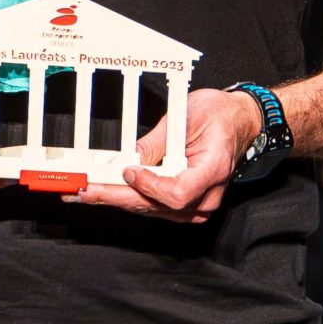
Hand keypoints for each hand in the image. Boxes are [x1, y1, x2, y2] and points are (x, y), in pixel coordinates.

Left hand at [65, 86, 261, 221]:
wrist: (238, 121)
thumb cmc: (218, 115)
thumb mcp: (185, 116)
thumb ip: (156, 142)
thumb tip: (127, 159)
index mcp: (213, 171)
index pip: (177, 191)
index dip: (149, 186)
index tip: (127, 171)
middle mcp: (206, 196)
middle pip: (156, 205)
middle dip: (115, 196)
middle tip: (84, 190)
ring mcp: (196, 205)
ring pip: (149, 208)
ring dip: (115, 199)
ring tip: (84, 192)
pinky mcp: (184, 205)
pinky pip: (152, 205)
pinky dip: (128, 197)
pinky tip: (105, 192)